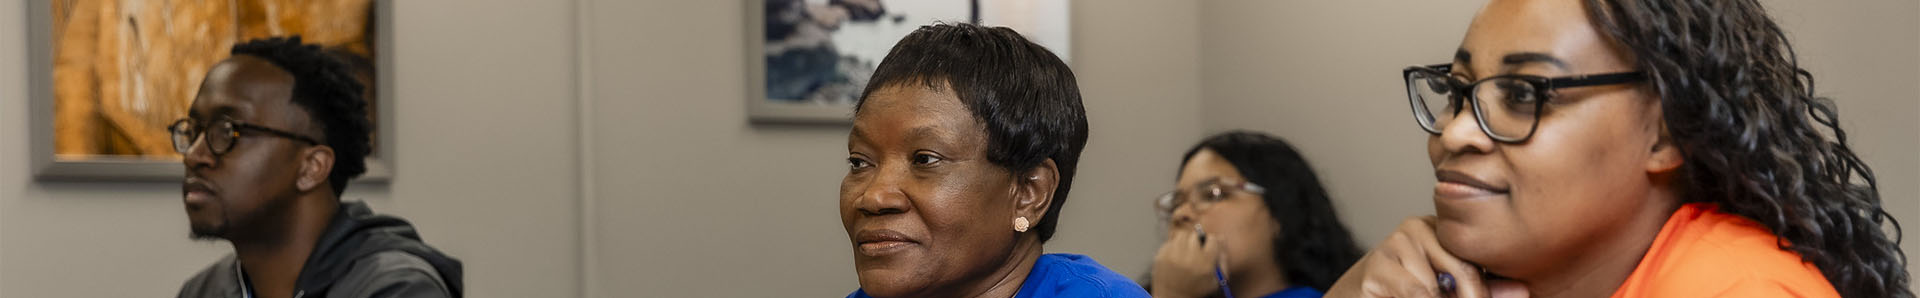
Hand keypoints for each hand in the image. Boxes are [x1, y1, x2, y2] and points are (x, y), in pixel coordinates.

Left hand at [1152, 225, 1226, 297]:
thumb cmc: (1197, 289)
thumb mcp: (1216, 279)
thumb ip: (1222, 258)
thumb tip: (1221, 237)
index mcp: (1205, 263)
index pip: (1212, 239)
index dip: (1211, 244)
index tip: (1208, 249)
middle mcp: (1189, 257)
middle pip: (1195, 235)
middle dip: (1197, 242)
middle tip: (1196, 250)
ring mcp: (1173, 256)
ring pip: (1181, 235)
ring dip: (1184, 242)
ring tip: (1185, 253)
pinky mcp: (1161, 256)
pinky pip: (1169, 243)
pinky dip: (1173, 248)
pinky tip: (1175, 259)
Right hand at [1324, 216, 1528, 297]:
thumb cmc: (1404, 294)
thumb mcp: (1450, 291)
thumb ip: (1485, 288)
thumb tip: (1523, 290)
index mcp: (1441, 230)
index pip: (1477, 257)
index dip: (1484, 290)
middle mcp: (1417, 228)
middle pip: (1463, 270)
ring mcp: (1394, 244)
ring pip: (1436, 287)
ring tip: (1418, 297)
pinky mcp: (1377, 268)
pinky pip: (1416, 292)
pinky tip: (1402, 297)